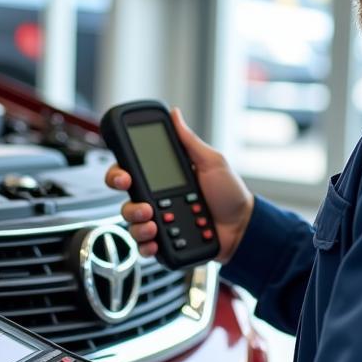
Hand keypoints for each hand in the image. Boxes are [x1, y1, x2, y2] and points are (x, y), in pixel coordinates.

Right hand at [105, 107, 253, 264]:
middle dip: (128, 202)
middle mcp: (157, 200)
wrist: (243, 227)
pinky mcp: (165, 243)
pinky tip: (155, 240)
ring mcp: (160, 222)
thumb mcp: (212, 162)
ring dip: (137, 223)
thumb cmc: (230, 194)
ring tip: (154, 222)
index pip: (131, 173)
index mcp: (164, 179)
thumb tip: (175, 115)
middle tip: (143, 204)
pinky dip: (145, 245)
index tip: (124, 176)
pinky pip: (144, 246)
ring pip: (132, 224)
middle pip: (126, 200)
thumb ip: (189, 141)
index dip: (119, 174)